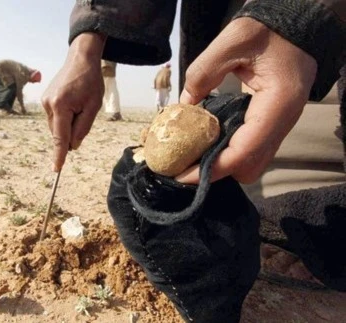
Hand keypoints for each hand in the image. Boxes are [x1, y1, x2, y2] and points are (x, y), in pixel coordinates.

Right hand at [41, 33, 105, 171]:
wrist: (81, 59)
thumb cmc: (90, 82)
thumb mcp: (93, 107)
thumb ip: (82, 128)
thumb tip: (72, 145)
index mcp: (61, 106)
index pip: (60, 138)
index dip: (59, 155)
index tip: (56, 169)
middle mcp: (49, 105)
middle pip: (59, 132)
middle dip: (71, 131)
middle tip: (84, 112)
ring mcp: (45, 102)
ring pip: (57, 126)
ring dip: (68, 123)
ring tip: (79, 104)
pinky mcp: (45, 100)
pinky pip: (55, 118)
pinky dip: (64, 117)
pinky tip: (72, 103)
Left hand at [177, 17, 316, 183]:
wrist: (295, 26)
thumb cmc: (268, 30)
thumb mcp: (232, 41)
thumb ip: (203, 72)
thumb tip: (183, 106)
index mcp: (277, 104)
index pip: (244, 152)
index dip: (212, 169)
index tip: (182, 174)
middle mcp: (283, 121)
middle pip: (249, 166)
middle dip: (216, 170)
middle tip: (183, 163)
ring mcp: (280, 124)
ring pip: (252, 161)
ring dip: (222, 163)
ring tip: (191, 154)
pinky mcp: (272, 122)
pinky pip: (251, 148)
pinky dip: (229, 151)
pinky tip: (207, 141)